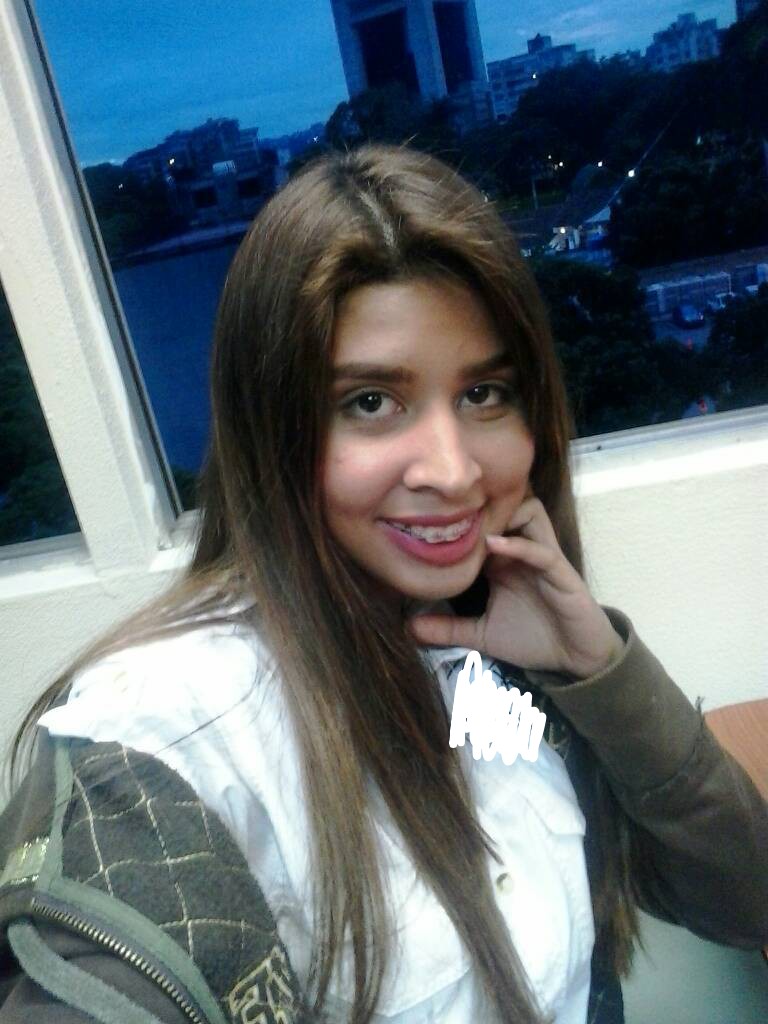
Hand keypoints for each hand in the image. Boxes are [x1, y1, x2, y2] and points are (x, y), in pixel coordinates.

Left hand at [406, 496, 623, 678]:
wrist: (575, 658)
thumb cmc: (532, 639)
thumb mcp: (481, 635)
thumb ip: (448, 629)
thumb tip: (407, 628)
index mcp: (503, 560)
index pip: (483, 522)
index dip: (460, 515)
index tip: (427, 516)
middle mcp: (522, 550)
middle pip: (507, 504)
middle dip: (480, 504)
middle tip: (451, 511)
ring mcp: (543, 557)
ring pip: (530, 511)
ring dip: (505, 514)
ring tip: (475, 526)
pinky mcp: (561, 573)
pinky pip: (542, 549)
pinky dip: (518, 544)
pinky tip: (494, 546)